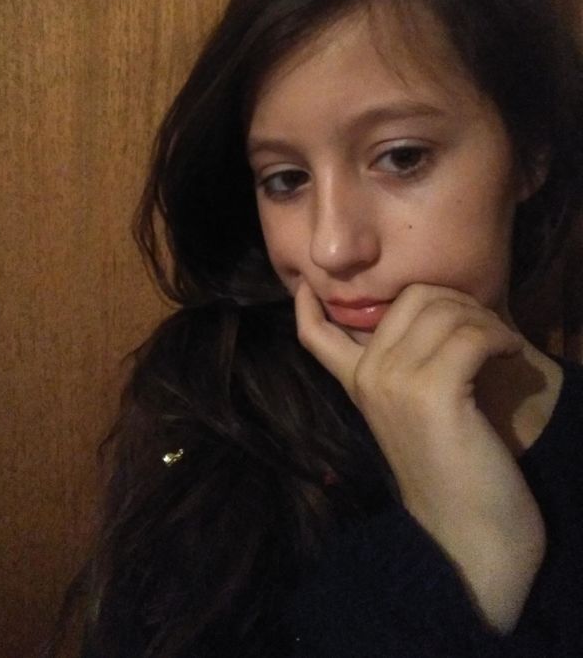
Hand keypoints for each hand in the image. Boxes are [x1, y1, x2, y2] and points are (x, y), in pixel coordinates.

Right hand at [295, 281, 545, 632]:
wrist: (467, 535)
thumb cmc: (449, 470)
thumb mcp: (413, 413)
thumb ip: (405, 370)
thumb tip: (428, 316)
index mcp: (356, 384)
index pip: (314, 335)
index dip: (308, 305)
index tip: (306, 282)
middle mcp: (368, 376)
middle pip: (411, 297)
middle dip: (457, 301)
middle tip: (484, 327)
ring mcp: (395, 382)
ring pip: (444, 310)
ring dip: (486, 320)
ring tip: (502, 346)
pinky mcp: (433, 393)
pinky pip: (472, 335)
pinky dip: (501, 338)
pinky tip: (512, 355)